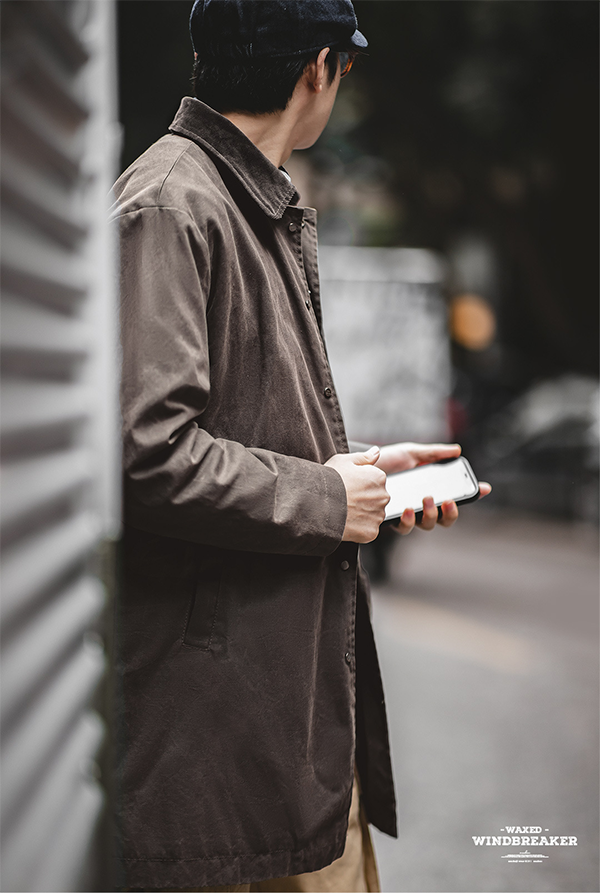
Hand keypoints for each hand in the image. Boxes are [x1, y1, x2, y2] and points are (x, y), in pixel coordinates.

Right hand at [325, 446, 389, 542]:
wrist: (318, 506)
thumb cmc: (329, 481)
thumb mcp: (343, 461)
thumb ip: (364, 457)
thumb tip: (377, 451)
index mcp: (379, 477)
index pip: (375, 481)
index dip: (360, 484)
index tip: (348, 486)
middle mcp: (384, 496)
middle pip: (376, 499)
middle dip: (364, 500)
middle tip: (346, 500)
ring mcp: (378, 515)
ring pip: (373, 515)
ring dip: (363, 515)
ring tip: (345, 512)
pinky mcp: (372, 532)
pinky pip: (368, 530)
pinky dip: (359, 529)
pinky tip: (346, 523)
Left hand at [374, 441, 490, 535]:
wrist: (359, 469)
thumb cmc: (385, 461)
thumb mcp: (411, 452)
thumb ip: (434, 453)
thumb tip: (457, 451)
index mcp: (430, 491)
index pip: (455, 497)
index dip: (472, 495)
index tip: (484, 488)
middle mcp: (421, 506)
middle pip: (445, 519)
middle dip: (450, 512)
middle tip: (446, 500)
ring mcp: (407, 515)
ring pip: (427, 525)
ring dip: (431, 515)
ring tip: (426, 500)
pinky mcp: (391, 521)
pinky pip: (404, 528)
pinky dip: (408, 520)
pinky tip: (405, 508)